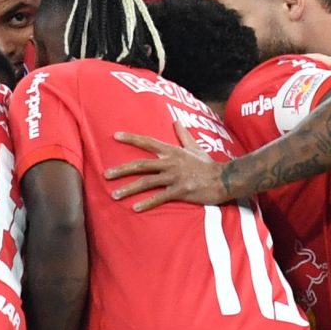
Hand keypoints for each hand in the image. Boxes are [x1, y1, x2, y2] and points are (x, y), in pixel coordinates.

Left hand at [105, 126, 227, 211]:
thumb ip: (183, 135)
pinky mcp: (181, 191)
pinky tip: (135, 208)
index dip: (131, 138)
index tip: (115, 136)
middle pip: (141, 164)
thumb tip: (176, 121)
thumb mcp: (195, 147)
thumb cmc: (208, 165)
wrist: (224, 179)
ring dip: (129, 189)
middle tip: (106, 174)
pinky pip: (161, 197)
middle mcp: (171, 162)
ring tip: (114, 195)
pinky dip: (147, 202)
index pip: (147, 142)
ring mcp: (175, 177)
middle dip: (122, 169)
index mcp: (172, 151)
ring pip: (147, 182)